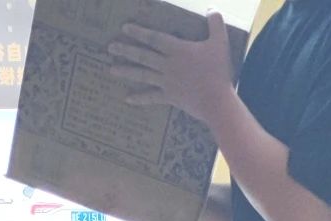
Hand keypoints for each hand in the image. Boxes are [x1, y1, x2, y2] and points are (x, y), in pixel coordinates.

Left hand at [108, 12, 233, 124]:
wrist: (216, 102)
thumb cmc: (218, 72)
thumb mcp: (220, 42)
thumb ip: (215, 23)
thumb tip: (212, 9)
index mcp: (177, 50)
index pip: (154, 38)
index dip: (139, 32)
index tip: (125, 28)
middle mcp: (167, 65)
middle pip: (143, 56)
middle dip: (125, 50)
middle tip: (110, 47)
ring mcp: (166, 82)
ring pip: (142, 75)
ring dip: (126, 71)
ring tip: (111, 70)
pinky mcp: (169, 97)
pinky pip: (151, 97)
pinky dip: (139, 98)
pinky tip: (127, 98)